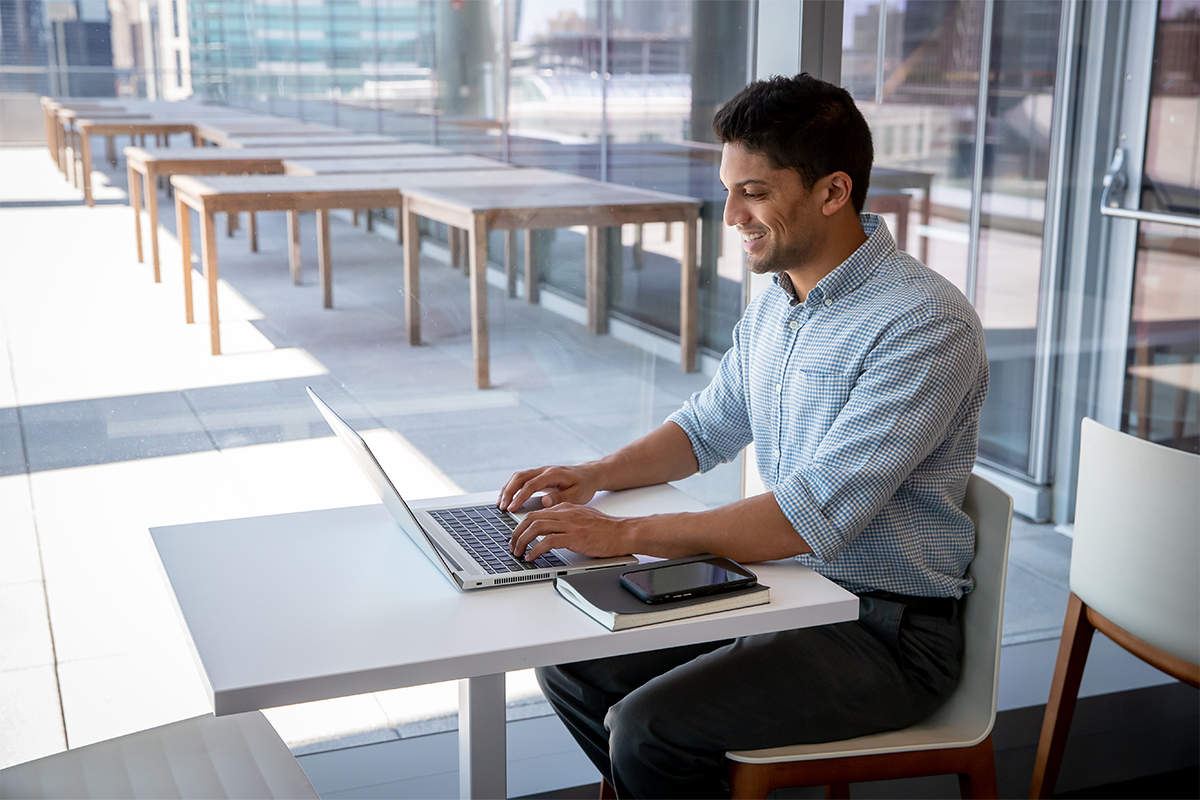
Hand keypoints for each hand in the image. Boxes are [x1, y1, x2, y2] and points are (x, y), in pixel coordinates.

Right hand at [497, 464, 600, 512]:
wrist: (590, 474)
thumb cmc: (585, 485)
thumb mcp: (577, 495)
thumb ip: (560, 498)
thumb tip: (544, 502)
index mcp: (553, 474)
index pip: (531, 485)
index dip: (520, 497)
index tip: (512, 508)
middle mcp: (544, 470)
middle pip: (520, 478)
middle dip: (509, 492)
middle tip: (502, 507)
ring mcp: (540, 471)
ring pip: (518, 477)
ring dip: (507, 489)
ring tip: (500, 504)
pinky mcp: (539, 475)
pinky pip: (521, 479)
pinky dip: (511, 487)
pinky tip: (506, 498)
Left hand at [509, 504, 632, 560]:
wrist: (623, 532)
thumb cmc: (606, 529)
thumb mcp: (582, 518)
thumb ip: (565, 520)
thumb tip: (549, 530)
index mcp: (565, 508)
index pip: (536, 514)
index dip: (521, 526)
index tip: (516, 537)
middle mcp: (564, 513)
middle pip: (531, 519)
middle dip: (516, 533)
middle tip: (512, 546)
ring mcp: (569, 525)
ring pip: (536, 528)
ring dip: (522, 541)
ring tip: (518, 553)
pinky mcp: (574, 537)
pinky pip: (548, 541)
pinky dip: (536, 550)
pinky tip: (532, 557)